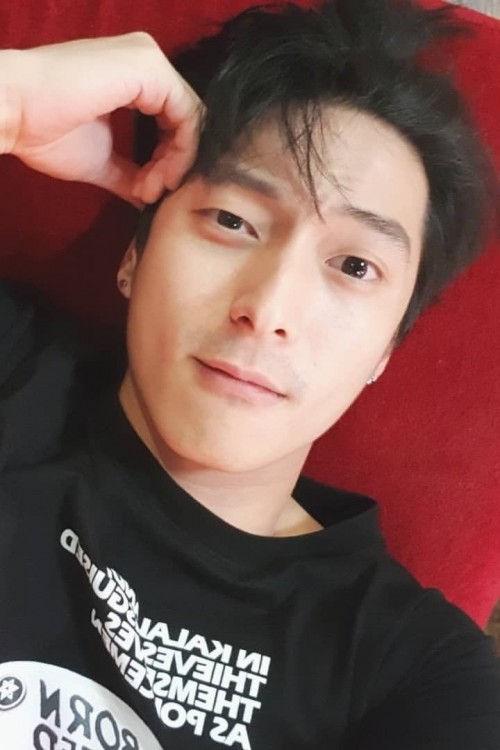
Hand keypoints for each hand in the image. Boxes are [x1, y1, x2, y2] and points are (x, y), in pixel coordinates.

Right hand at [0, 33, 202, 204]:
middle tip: (151, 192)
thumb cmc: (43, 130)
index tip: (148, 191)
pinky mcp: (148, 67)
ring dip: (176, 162)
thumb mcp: (100, 160)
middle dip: (174, 164)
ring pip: (190, 118)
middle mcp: (145, 60)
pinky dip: (179, 151)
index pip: (174, 120)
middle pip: (185, 120)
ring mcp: (148, 59)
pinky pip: (186, 114)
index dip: (168, 162)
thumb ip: (130, 174)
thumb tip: (148, 198)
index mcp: (134, 76)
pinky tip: (158, 174)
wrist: (11, 111)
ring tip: (150, 187)